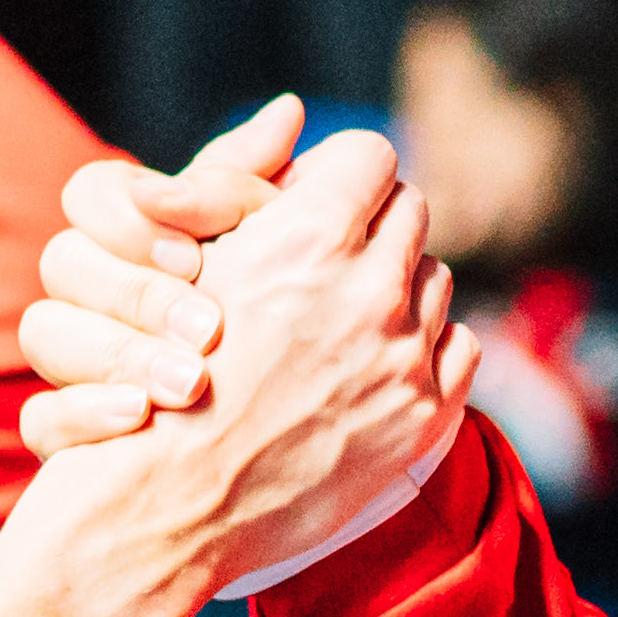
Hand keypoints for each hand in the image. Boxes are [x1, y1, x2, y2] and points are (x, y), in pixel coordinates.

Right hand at [19, 102, 304, 456]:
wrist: (268, 442)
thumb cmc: (270, 323)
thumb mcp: (274, 251)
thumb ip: (262, 192)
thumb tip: (289, 112)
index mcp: (127, 233)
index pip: (92, 193)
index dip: (134, 220)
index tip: (197, 256)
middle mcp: (87, 290)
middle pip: (63, 259)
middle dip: (138, 292)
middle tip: (212, 328)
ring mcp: (70, 362)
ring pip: (42, 332)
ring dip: (118, 352)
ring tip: (192, 385)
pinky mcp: (64, 434)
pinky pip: (40, 419)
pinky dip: (83, 416)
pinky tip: (140, 421)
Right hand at [24, 116, 474, 589]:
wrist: (168, 506)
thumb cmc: (157, 373)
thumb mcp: (190, 257)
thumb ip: (242, 180)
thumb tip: (294, 110)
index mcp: (309, 238)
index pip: (370, 156)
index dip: (341, 174)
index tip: (318, 200)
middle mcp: (369, 291)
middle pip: (410, 212)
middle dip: (374, 225)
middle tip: (333, 258)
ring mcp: (403, 358)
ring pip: (436, 279)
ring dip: (400, 287)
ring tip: (347, 319)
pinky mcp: (424, 416)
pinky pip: (460, 347)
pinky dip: (426, 347)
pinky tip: (376, 364)